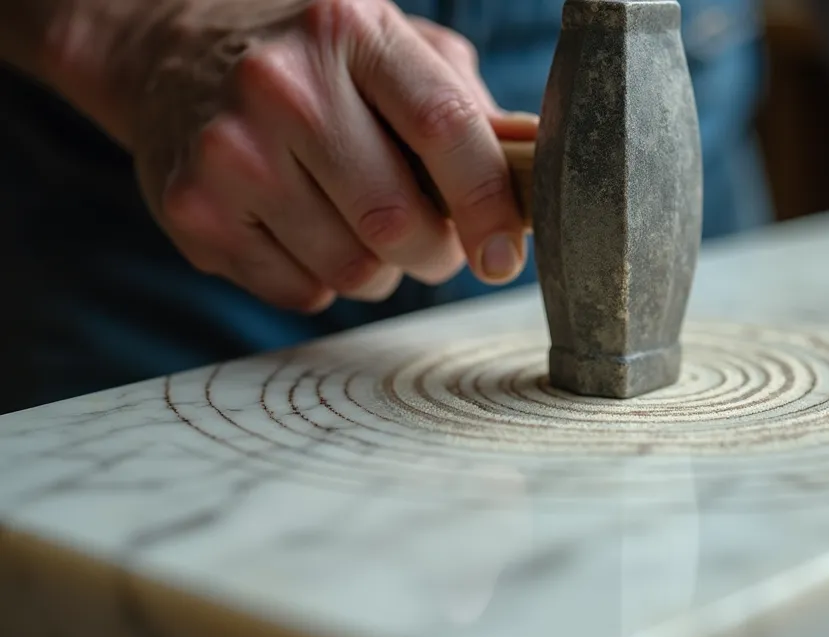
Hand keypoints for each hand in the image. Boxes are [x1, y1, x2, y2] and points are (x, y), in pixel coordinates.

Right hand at [126, 0, 536, 312]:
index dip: (489, 204)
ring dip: (379, 269)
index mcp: (351, 30)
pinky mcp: (193, 211)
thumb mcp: (391, 45)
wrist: (171, 51)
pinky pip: (301, 293)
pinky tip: (303, 229)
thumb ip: (464, 105)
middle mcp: (284, 85)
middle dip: (434, 252)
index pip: (444, 127)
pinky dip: (321, 280)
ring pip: (353, 270)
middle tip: (432, 241)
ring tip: (358, 225)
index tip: (507, 254)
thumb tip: (537, 171)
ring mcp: (231, 151)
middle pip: (399, 220)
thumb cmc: (313, 59)